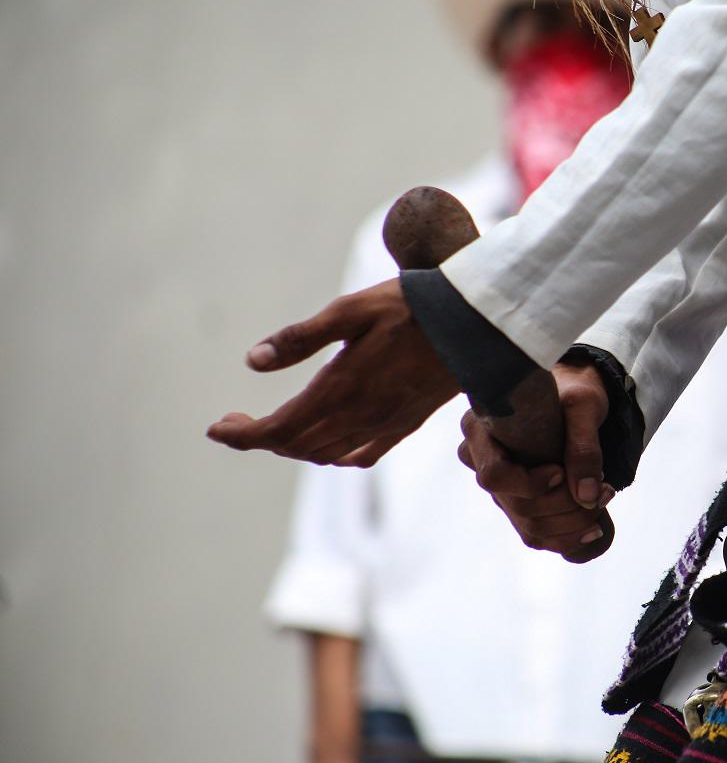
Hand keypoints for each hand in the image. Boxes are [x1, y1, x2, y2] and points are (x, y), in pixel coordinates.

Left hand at [207, 279, 458, 465]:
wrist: (475, 324)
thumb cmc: (412, 307)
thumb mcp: (350, 310)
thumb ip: (301, 338)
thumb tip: (253, 361)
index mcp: (340, 389)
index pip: (278, 430)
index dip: (242, 435)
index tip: (216, 429)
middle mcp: (360, 416)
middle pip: (296, 445)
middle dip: (259, 438)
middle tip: (236, 422)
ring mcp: (385, 424)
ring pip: (324, 453)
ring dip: (292, 447)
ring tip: (275, 427)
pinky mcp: (406, 424)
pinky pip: (360, 455)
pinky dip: (333, 455)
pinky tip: (328, 442)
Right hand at [461, 360, 615, 559]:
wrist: (575, 396)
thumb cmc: (573, 389)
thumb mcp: (583, 406)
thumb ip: (584, 446)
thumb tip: (587, 496)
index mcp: (480, 429)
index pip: (494, 476)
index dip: (530, 484)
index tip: (560, 472)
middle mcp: (480, 460)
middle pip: (517, 505)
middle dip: (566, 505)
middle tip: (606, 489)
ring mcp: (499, 485)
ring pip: (529, 526)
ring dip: (573, 523)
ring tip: (606, 498)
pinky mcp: (516, 501)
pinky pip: (536, 535)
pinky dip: (568, 537)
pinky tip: (595, 527)